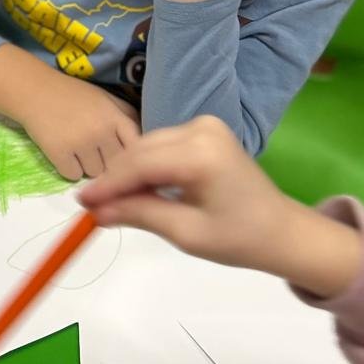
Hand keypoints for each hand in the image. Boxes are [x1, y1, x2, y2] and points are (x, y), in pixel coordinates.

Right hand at [21, 79, 140, 181]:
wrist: (33, 90)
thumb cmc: (71, 95)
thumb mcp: (105, 98)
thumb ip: (126, 117)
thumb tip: (145, 142)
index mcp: (115, 116)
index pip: (135, 147)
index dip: (131, 156)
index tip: (123, 157)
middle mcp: (101, 130)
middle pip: (116, 165)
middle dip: (108, 163)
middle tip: (95, 152)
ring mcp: (80, 143)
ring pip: (95, 174)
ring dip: (88, 167)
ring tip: (77, 150)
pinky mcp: (59, 153)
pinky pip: (73, 175)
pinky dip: (68, 168)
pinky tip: (63, 153)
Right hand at [79, 116, 363, 296]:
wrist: (283, 231)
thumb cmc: (238, 238)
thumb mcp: (185, 233)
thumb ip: (138, 214)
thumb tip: (96, 212)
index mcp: (201, 154)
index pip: (139, 165)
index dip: (107, 185)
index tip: (81, 204)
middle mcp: (201, 129)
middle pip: (141, 150)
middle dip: (114, 178)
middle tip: (89, 206)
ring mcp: (205, 125)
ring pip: (148, 145)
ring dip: (128, 170)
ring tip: (109, 200)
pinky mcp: (205, 129)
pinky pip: (162, 145)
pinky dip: (146, 164)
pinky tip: (136, 187)